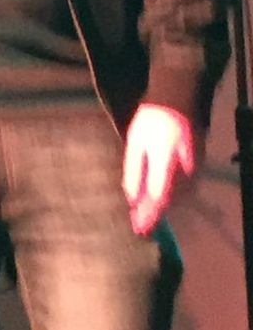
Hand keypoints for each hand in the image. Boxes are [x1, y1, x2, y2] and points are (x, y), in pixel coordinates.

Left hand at [122, 103, 196, 235]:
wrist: (176, 101)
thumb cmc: (149, 120)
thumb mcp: (135, 142)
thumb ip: (133, 170)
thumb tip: (131, 197)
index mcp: (165, 159)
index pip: (159, 195)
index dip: (148, 214)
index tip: (137, 227)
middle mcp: (184, 167)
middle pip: (170, 200)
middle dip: (153, 215)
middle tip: (138, 228)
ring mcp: (193, 168)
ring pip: (178, 197)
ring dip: (162, 209)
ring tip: (144, 218)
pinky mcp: (197, 167)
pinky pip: (184, 189)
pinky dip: (171, 198)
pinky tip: (157, 202)